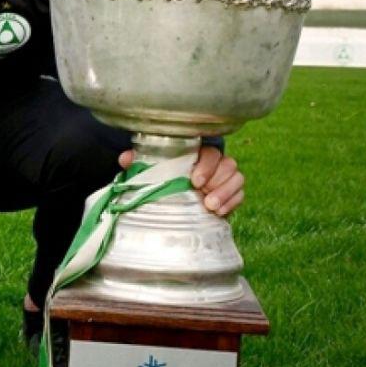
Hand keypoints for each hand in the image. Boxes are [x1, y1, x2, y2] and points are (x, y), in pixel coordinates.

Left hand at [117, 145, 243, 217]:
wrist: (180, 191)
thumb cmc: (167, 174)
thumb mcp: (154, 168)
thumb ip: (140, 161)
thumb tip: (125, 159)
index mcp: (198, 153)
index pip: (211, 153)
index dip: (206, 166)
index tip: (194, 181)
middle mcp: (216, 163)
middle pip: (228, 165)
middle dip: (218, 182)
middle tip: (205, 198)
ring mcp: (226, 178)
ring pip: (237, 179)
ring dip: (226, 193)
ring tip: (211, 207)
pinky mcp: (232, 194)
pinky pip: (240, 195)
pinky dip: (232, 203)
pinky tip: (220, 212)